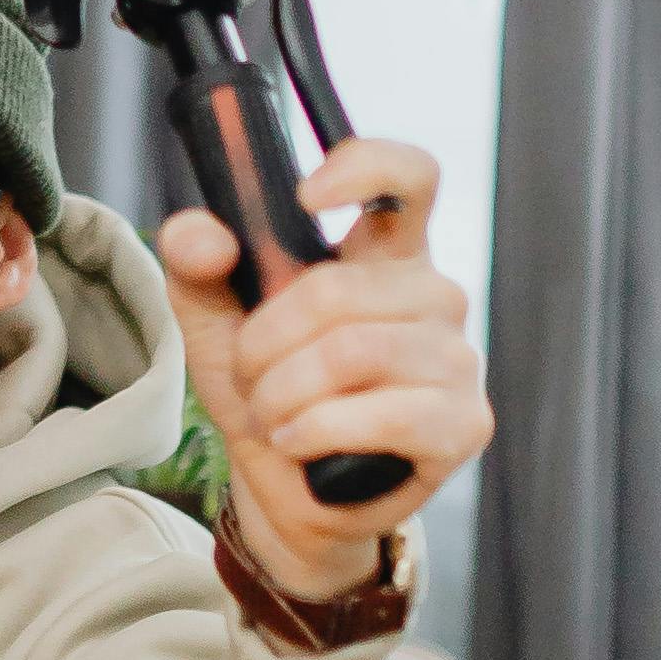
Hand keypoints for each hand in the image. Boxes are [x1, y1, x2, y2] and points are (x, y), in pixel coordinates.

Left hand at [156, 137, 490, 599]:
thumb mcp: (216, 323)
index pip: (410, 176)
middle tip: (252, 376)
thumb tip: (198, 233)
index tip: (307, 196)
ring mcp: (458, 358)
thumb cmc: (270, 391)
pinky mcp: (464, 422)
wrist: (288, 492)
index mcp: (386, 251)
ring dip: (285, 392)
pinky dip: (318, 431)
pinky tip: (299, 442)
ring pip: (352, 352)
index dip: (366, 167)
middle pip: (339, 289)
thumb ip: (196, 267)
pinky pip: (384, 414)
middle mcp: (434, 294)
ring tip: (275, 414)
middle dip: (266, 342)